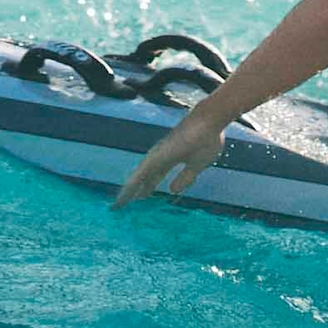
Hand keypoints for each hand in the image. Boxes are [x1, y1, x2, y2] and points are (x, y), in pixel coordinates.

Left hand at [114, 100, 237, 207]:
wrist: (210, 122)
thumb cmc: (206, 140)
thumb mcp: (196, 166)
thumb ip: (185, 178)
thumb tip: (172, 191)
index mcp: (168, 160)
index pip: (152, 178)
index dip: (146, 189)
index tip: (139, 199)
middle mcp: (158, 158)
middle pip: (141, 179)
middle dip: (133, 192)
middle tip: (121, 205)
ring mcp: (156, 157)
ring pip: (136, 178)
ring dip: (127, 192)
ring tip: (117, 205)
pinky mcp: (156, 157)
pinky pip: (140, 175)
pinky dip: (131, 187)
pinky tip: (124, 196)